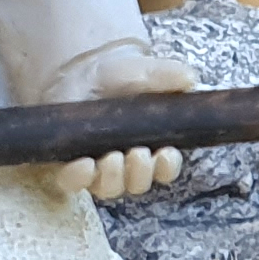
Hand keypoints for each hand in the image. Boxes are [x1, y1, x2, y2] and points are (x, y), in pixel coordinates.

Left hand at [49, 44, 193, 202]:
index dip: (168, 168)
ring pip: (109, 188)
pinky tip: (84, 164)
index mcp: (152, 146)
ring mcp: (97, 167)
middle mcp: (126, 164)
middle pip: (138, 184)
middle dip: (141, 173)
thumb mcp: (145, 72)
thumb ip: (168, 75)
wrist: (81, 71)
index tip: (167, 153)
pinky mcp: (69, 164)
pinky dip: (79, 177)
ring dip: (113, 178)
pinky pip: (73, 182)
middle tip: (138, 153)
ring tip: (112, 157)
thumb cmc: (120, 77)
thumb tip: (189, 79)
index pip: (165, 170)